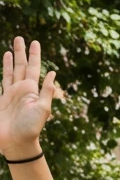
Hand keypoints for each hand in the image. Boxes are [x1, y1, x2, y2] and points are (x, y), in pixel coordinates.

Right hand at [0, 37, 56, 157]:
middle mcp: (23, 90)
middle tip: (21, 37)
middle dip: (23, 52)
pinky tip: (7, 59)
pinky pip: (5, 79)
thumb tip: (53, 74)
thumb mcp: (43, 109)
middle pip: (23, 66)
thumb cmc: (30, 128)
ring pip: (13, 70)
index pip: (34, 68)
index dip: (35, 56)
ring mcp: (13, 93)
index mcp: (33, 91)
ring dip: (14, 58)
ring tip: (14, 44)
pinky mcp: (3, 97)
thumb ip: (47, 92)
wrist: (16, 142)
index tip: (35, 42)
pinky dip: (6, 68)